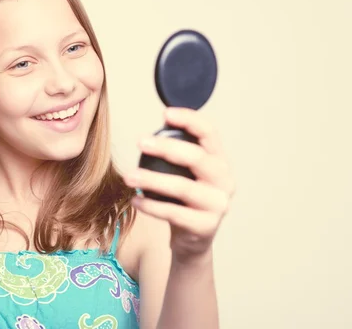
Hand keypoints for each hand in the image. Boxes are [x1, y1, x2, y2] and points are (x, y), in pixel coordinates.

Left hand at [124, 107, 235, 263]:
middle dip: (168, 147)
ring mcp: (217, 205)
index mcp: (220, 161)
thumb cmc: (185, 199)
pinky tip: (135, 199)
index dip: (190, 120)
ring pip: (183, 187)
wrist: (193, 239)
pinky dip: (151, 206)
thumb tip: (158, 125)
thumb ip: (178, 152)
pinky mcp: (205, 227)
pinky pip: (174, 213)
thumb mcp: (187, 173)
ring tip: (128, 176)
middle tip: (141, 142)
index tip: (166, 113)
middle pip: (198, 158)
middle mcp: (224, 181)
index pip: (210, 133)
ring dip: (152, 180)